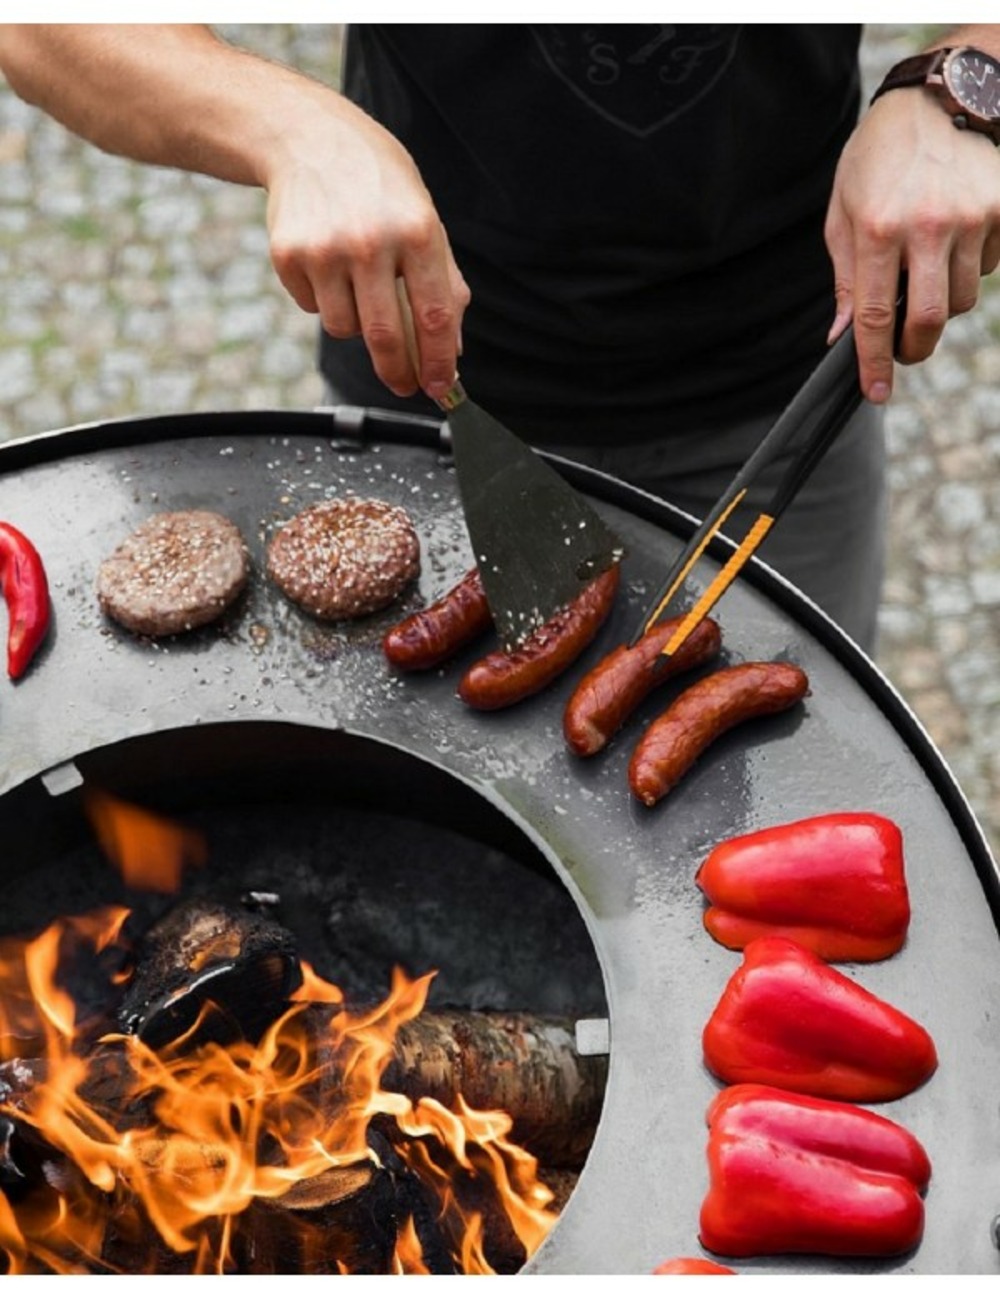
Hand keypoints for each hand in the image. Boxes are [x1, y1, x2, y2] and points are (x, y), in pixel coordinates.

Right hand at [263, 94, 469, 399]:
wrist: (307, 136)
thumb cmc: (376, 182)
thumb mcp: (424, 217)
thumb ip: (444, 283)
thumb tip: (454, 350)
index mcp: (416, 231)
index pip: (435, 316)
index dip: (439, 362)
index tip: (440, 388)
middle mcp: (370, 241)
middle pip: (386, 336)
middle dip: (398, 372)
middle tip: (405, 387)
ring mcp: (325, 249)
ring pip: (344, 329)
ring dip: (356, 324)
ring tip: (358, 284)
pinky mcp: (289, 255)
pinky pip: (313, 308)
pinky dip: (324, 299)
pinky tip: (327, 263)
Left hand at [824, 87, 999, 401]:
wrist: (940, 94)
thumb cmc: (880, 156)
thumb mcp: (845, 211)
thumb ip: (846, 278)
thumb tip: (844, 336)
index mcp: (878, 229)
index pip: (876, 316)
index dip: (874, 362)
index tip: (874, 393)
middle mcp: (927, 225)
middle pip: (931, 320)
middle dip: (915, 348)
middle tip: (905, 350)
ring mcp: (971, 216)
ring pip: (962, 298)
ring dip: (942, 302)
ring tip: (925, 269)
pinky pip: (987, 266)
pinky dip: (968, 268)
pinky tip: (953, 235)